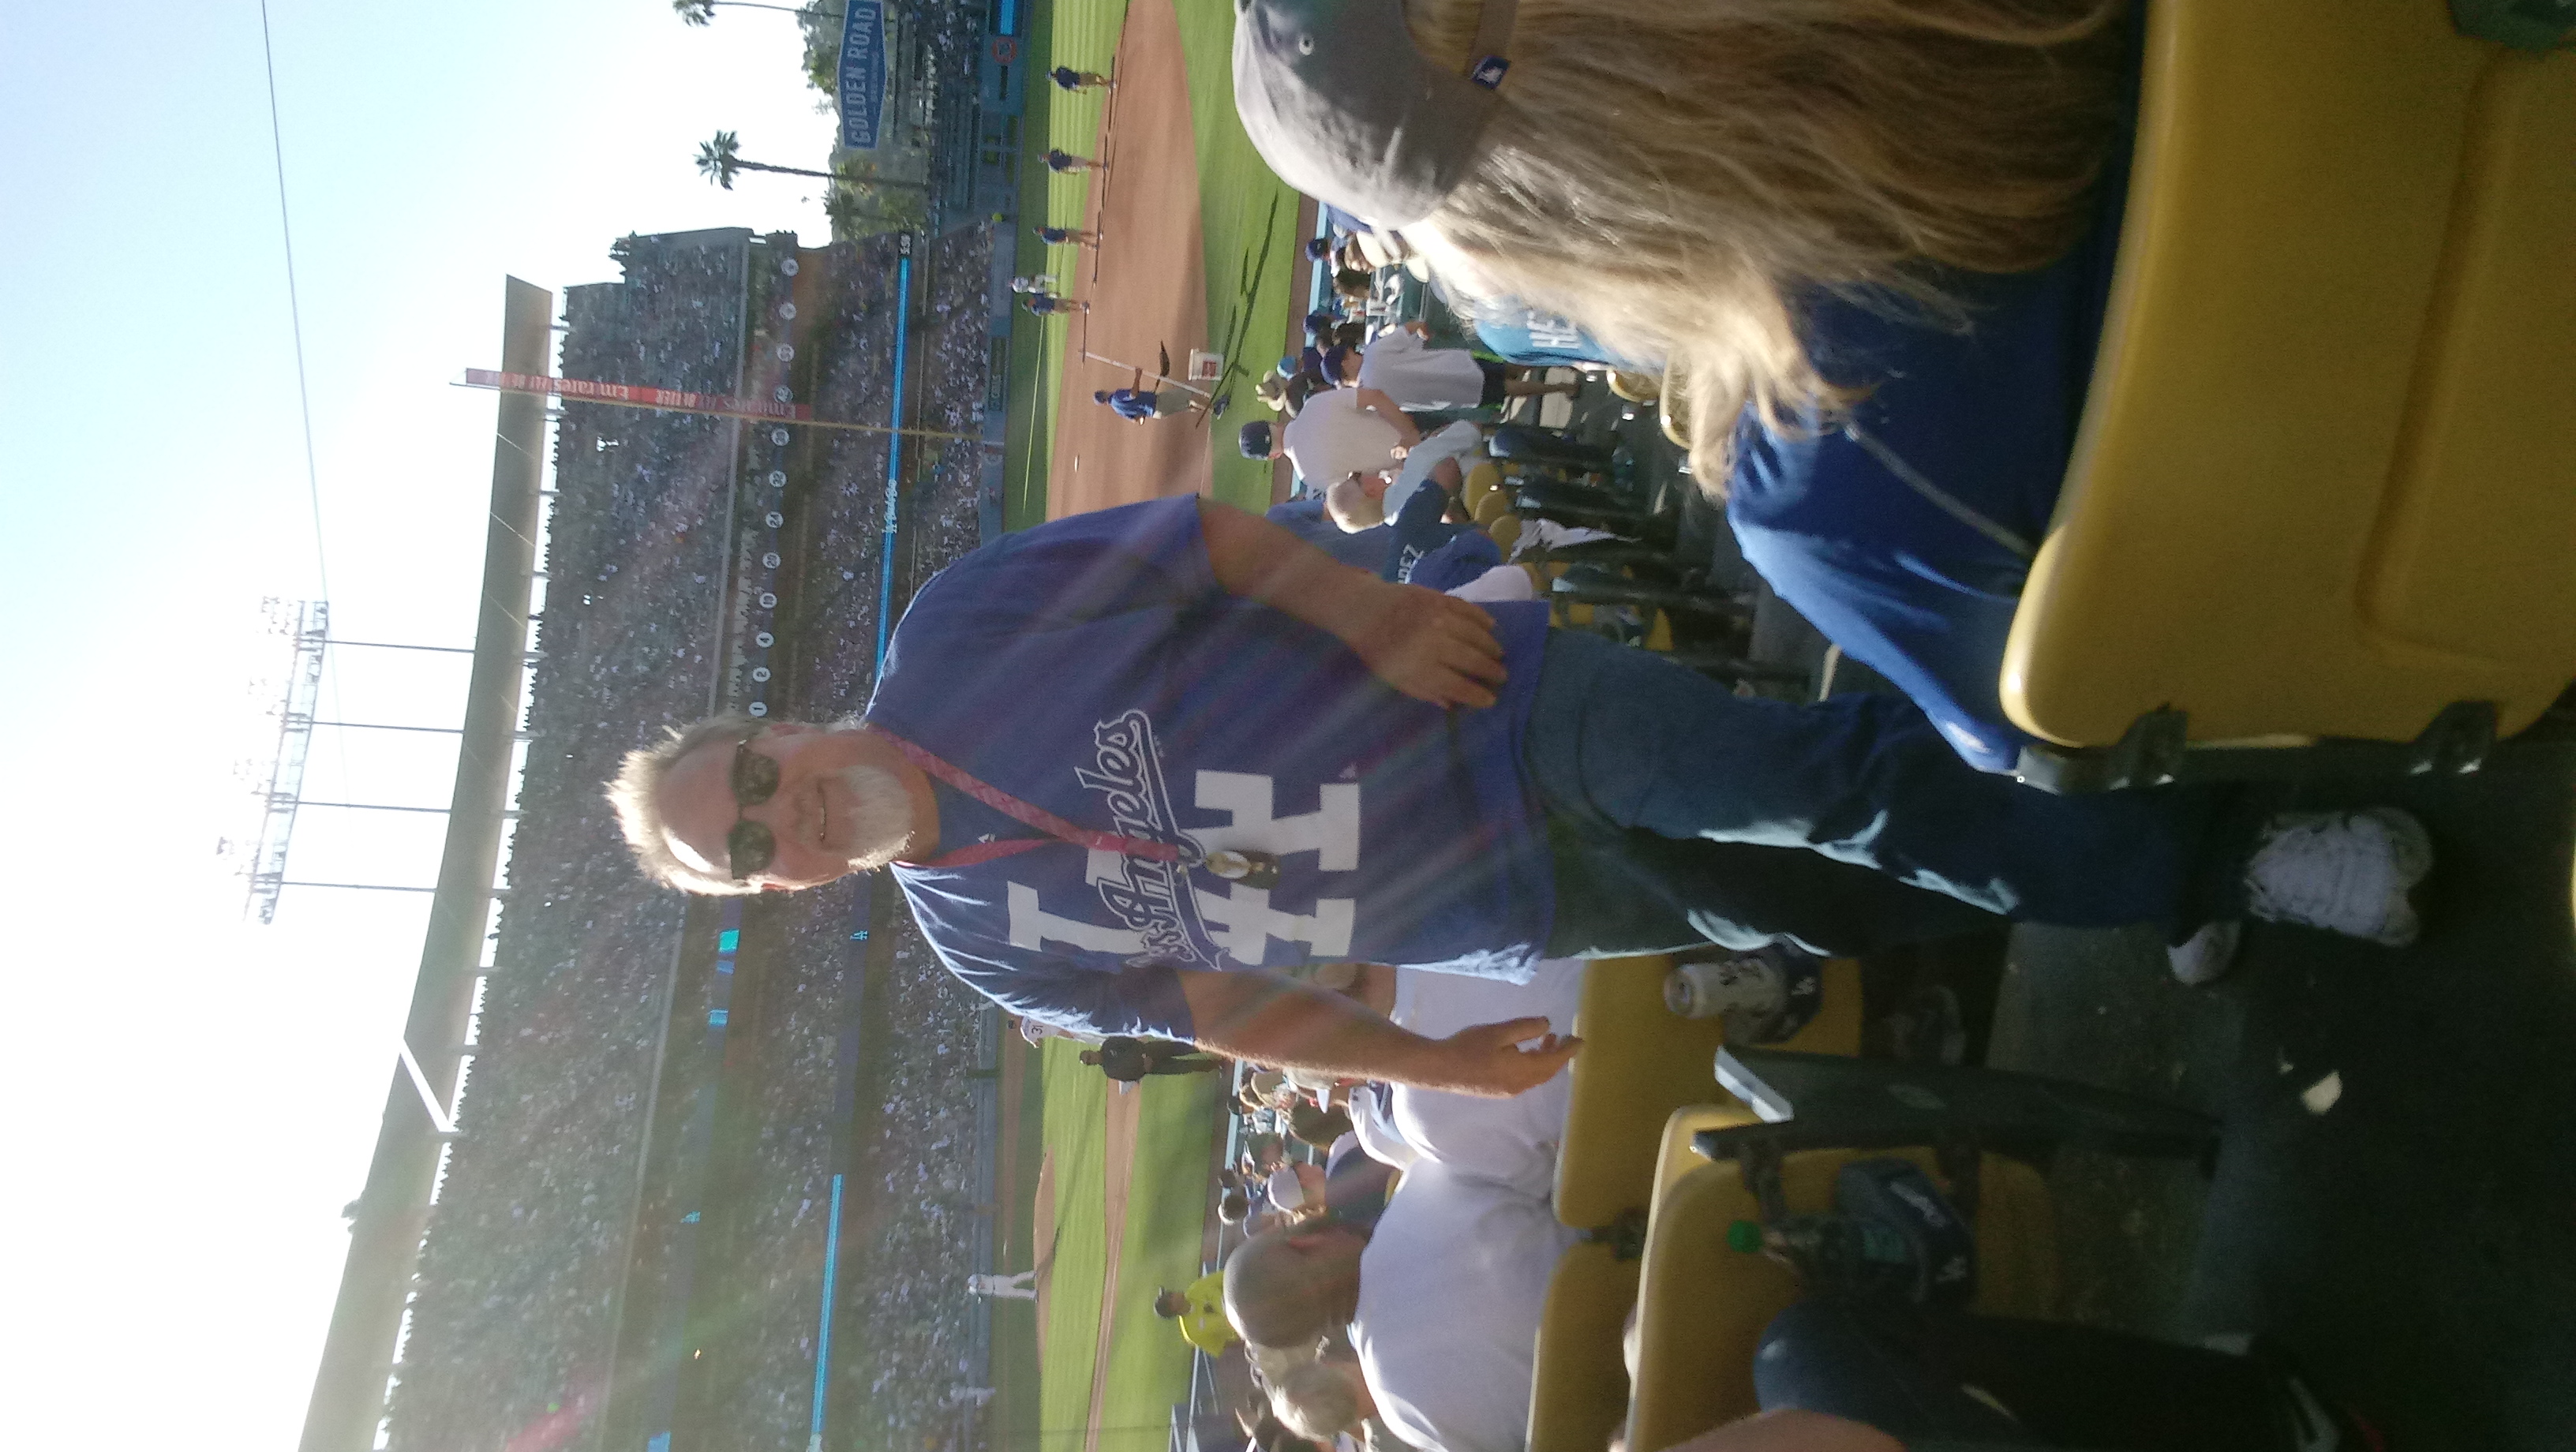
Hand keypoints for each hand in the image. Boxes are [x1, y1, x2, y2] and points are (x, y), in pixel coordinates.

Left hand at [1337, 579, 1506, 708]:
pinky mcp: (1439, 599)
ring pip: (1476, 635)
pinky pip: (1469, 610)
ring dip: (1491, 646)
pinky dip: (1483, 619)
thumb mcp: (1395, 678)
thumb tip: (1452, 704)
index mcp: (1420, 668)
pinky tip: (1491, 627)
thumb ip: (1424, 691)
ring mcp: (1438, 618)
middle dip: (1491, 671)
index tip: (1491, 699)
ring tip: (1499, 654)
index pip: (1459, 686)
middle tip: (1502, 676)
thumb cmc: (1378, 649)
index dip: (1478, 695)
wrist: (1364, 609)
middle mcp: (1433, 644)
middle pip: (1472, 661)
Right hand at [1419, 1017, 1581, 1096]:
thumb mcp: (1499, 1032)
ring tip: (1546, 1039)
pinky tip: (1524, 1052)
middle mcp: (1520, 1085)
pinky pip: (1525, 1079)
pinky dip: (1533, 1065)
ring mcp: (1508, 1090)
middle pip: (1548, 1072)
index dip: (1568, 1051)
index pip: (1554, 1061)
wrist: (1439, 1069)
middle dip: (1559, 1055)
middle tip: (1565, 1037)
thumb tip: (1547, 1025)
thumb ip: (1525, 1028)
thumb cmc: (1468, 1047)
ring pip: (1536, 1076)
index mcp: (1522, 1071)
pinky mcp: (1498, 1090)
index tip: (1580, 1040)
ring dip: (1545, 1059)